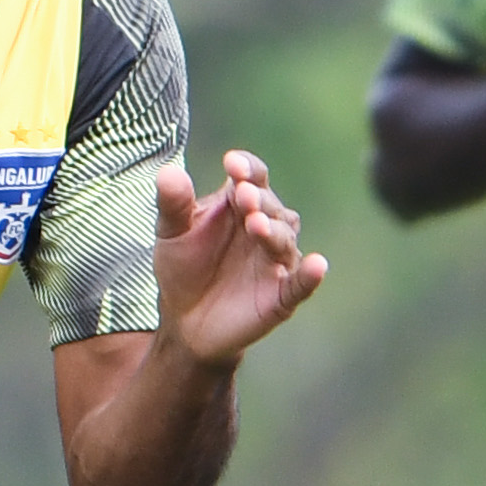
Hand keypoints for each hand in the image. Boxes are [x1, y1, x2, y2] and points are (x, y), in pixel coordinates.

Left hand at [151, 149, 327, 365]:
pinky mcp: (283, 296)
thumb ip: (172, 204)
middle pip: (271, 206)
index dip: (247, 168)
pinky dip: (310, 275)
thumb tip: (168, 173)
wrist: (185, 322)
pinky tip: (317, 265)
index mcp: (240, 203)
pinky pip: (301, 284)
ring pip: (284, 240)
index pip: (252, 177)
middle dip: (259, 201)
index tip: (233, 164)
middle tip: (244, 196)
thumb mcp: (171, 233)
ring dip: (274, 232)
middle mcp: (265, 226)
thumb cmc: (183, 267)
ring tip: (257, 225)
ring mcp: (275, 260)